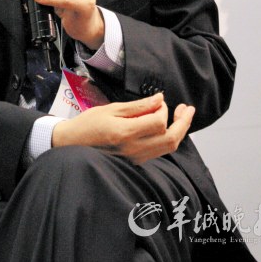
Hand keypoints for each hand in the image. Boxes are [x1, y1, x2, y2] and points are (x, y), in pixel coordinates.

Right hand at [51, 93, 194, 164]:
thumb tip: (160, 99)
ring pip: (168, 148)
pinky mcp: (136, 162)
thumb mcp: (111, 109)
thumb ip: (138, 106)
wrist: (72, 146)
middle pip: (171, 139)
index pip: (159, 123)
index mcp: (125, 133)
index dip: (164, 110)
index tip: (158, 101)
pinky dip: (168, 138)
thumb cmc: (88, 124)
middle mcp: (133, 149)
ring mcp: (135, 158)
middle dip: (183, 123)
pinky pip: (159, 151)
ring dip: (179, 131)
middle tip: (188, 108)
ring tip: (181, 115)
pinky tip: (166, 126)